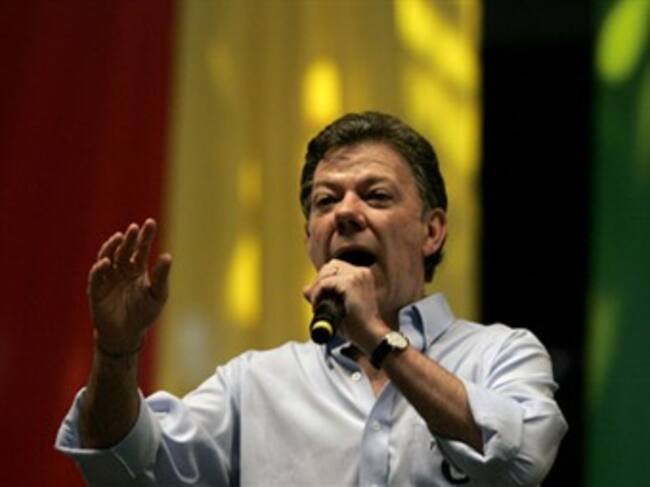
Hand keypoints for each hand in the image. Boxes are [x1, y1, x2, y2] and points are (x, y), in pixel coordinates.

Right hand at [87, 219, 171, 353]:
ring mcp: (108, 279)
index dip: (145, 235)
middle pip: (125, 250)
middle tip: (134, 228)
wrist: (127, 334)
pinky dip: (99, 269)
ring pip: (108, 258)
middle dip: (129, 239)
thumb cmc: (144, 313)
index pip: (141, 248)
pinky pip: (96, 277)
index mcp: (137, 268)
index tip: (150, 222)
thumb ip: (161, 276)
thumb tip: (168, 256)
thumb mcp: (158, 295)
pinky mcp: (96, 291)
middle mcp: (122, 270)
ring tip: (119, 238)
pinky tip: (106, 262)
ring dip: (112, 247)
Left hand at [303, 259, 389, 353]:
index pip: (336, 267)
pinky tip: (316, 306)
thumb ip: (324, 296)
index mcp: (362, 275)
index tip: (317, 297)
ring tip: (315, 304)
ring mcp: (356, 276)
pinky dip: (316, 294)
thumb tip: (306, 290)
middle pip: (329, 267)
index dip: (323, 280)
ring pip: (326, 273)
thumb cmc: (357, 325)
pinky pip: (324, 283)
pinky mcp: (350, 283)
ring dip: (316, 287)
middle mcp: (361, 272)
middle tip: (314, 300)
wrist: (370, 335)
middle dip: (318, 282)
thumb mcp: (340, 306)